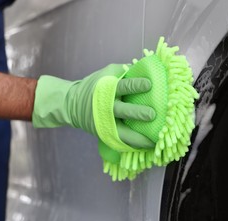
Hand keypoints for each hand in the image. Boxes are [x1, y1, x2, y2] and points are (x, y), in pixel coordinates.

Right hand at [32, 64, 155, 148]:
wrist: (72, 104)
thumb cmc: (96, 85)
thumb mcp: (107, 73)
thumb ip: (126, 71)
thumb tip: (150, 67)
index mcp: (107, 89)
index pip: (123, 86)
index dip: (136, 85)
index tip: (149, 85)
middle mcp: (106, 107)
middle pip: (122, 111)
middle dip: (137, 113)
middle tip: (152, 115)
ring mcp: (105, 123)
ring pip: (123, 133)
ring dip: (139, 138)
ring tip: (155, 141)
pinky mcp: (105, 134)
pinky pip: (122, 142)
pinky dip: (135, 145)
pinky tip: (149, 145)